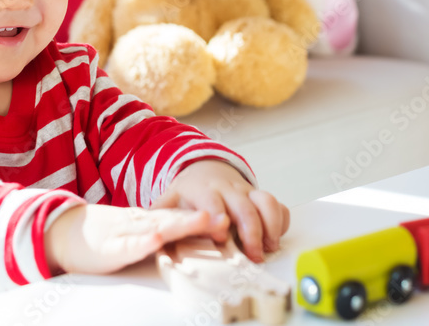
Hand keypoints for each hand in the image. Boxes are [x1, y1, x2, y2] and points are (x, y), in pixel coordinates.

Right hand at [44, 203, 225, 274]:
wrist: (66, 232)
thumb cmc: (104, 236)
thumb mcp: (137, 234)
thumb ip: (161, 235)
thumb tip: (191, 240)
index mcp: (149, 222)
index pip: (180, 218)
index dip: (204, 219)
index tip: (230, 218)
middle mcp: (142, 223)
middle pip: (175, 219)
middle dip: (200, 220)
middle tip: (225, 218)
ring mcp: (126, 233)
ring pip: (156, 227)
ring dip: (180, 224)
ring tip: (203, 220)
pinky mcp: (109, 246)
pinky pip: (127, 243)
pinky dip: (141, 240)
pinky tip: (154, 237)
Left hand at [148, 160, 289, 262]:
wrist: (205, 172)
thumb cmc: (188, 194)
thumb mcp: (170, 201)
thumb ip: (160, 217)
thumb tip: (147, 236)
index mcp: (203, 190)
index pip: (212, 201)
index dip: (217, 217)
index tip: (220, 237)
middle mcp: (228, 189)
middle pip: (244, 206)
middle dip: (251, 231)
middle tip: (252, 255)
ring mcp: (247, 192)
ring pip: (266, 201)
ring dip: (270, 226)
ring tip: (268, 248)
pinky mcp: (261, 199)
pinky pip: (278, 206)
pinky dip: (281, 222)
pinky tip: (274, 239)